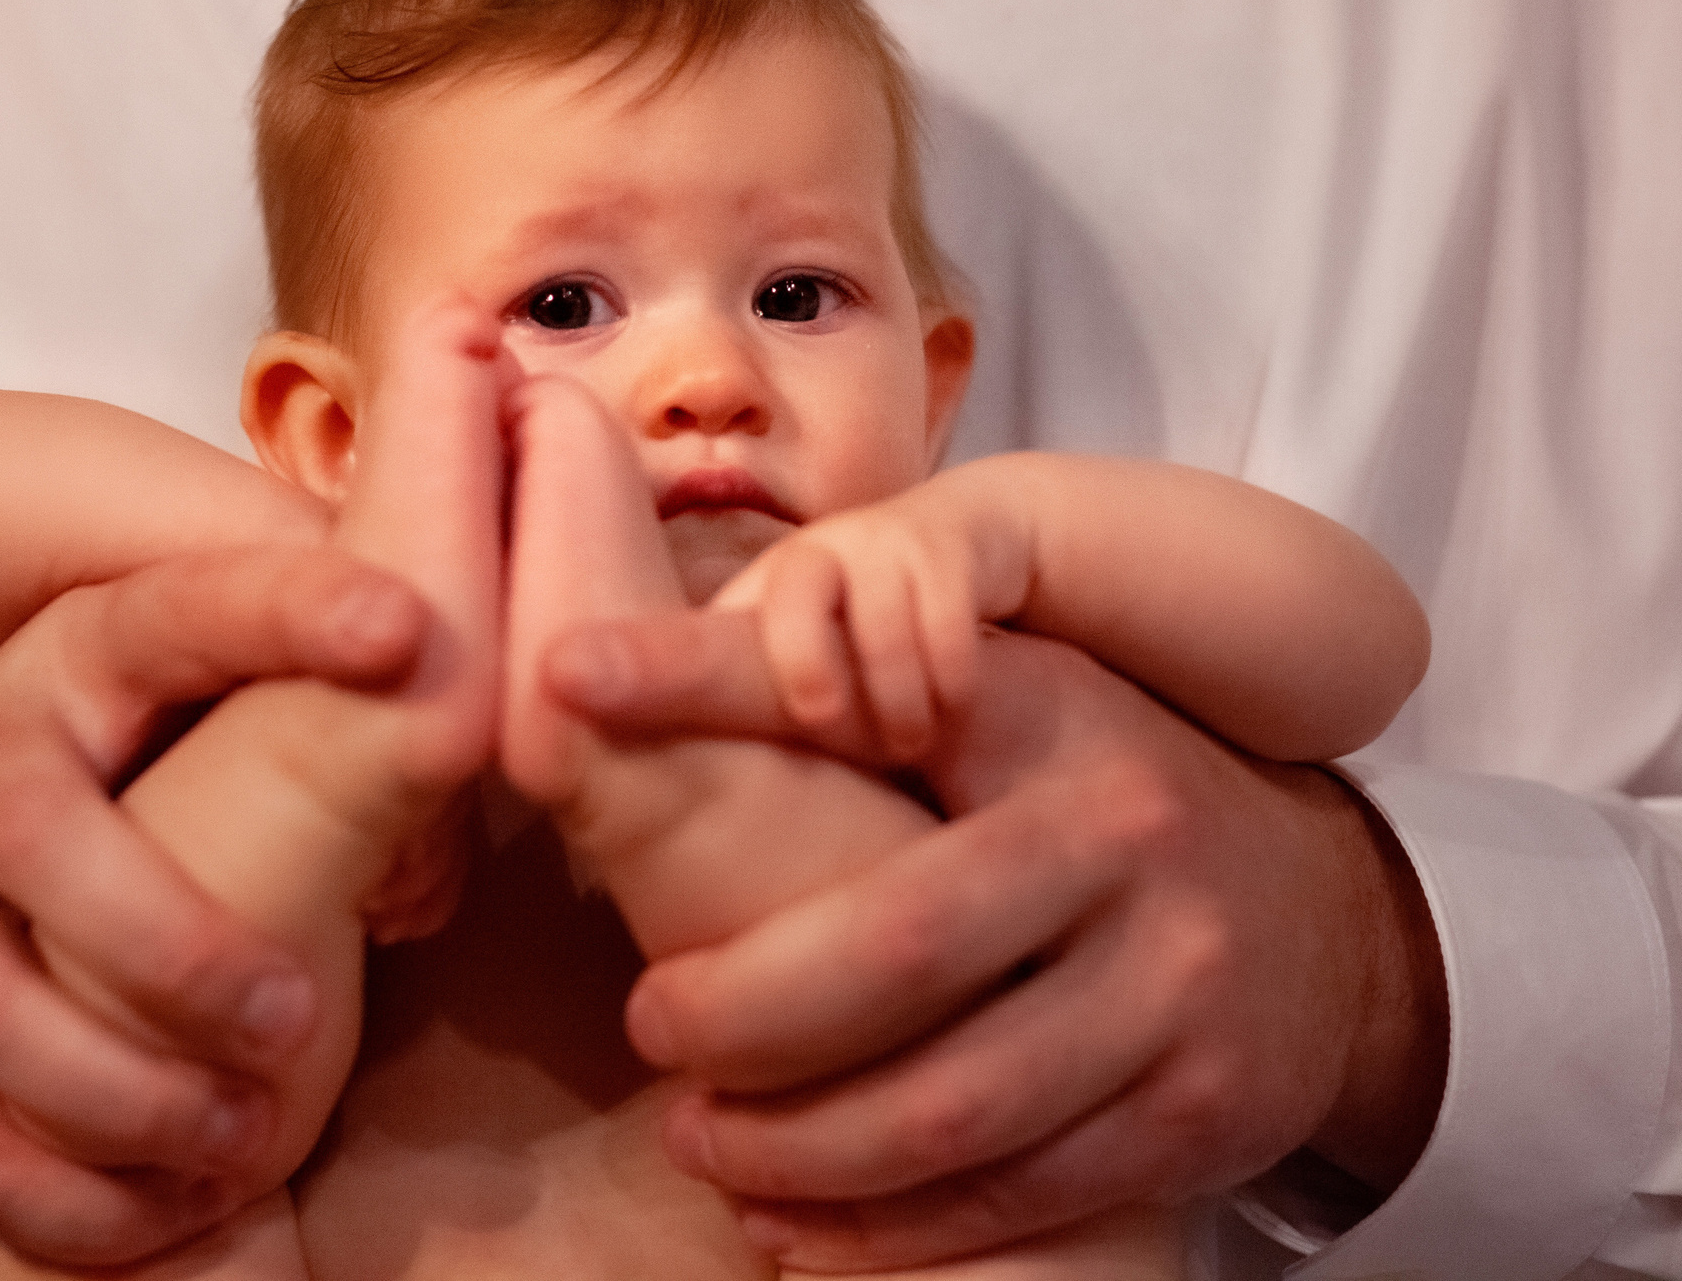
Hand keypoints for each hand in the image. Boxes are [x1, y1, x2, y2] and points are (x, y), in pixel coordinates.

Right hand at [0, 544, 428, 1266]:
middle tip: (295, 1019)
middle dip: (166, 937)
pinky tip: (169, 1208)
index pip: (178, 612)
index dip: (284, 618)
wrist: (10, 844)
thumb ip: (355, 699)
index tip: (406, 627)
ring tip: (246, 1138)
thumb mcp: (263, 701)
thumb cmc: (183, 758)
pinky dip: (61, 1188)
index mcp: (91, 653)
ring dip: (116, 1086)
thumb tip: (476, 715)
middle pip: (33, 826)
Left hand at [547, 617, 1447, 1271]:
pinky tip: (797, 1223)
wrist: (1331, 920)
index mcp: (1043, 724)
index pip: (846, 692)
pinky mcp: (1203, 1118)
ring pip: (954, 1111)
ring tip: (703, 1143)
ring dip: (801, 1149)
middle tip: (650, 1033)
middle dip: (745, 1014)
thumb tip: (584, 669)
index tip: (564, 690)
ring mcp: (1180, 992)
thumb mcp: (983, 702)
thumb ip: (807, 682)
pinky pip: (1020, 1196)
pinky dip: (892, 1228)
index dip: (703, 684)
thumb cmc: (1091, 793)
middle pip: (894, 956)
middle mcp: (1126, 851)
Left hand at [709, 487, 996, 764]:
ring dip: (899, 699)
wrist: (967, 531)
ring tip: (910, 743)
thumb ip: (770, 684)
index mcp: (773, 581)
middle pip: (795, 599)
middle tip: (829, 725)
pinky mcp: (946, 549)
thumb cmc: (877, 611)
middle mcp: (820, 552)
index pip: (732, 617)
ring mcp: (882, 544)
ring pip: (881, 629)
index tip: (788, 718)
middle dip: (808, 664)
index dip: (738, 665)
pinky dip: (952, 677)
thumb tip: (714, 769)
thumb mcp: (820, 632)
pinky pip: (946, 621)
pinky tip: (954, 706)